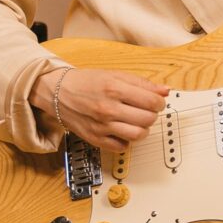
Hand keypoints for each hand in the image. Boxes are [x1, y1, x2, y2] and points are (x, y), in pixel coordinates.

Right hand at [32, 65, 167, 150]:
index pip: (152, 101)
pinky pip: (122, 147)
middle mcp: (108, 109)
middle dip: (152, 115)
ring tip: (136, 121)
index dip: (159, 102)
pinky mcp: (96, 139)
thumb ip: (141, 83)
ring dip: (142, 129)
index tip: (156, 101)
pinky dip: (126, 140)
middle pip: (148, 119)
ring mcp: (102, 126)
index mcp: (114, 89)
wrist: (58, 92)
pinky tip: (122, 129)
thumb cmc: (86, 82)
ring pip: (138, 135)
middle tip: (145, 110)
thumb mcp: (114, 75)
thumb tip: (165, 90)